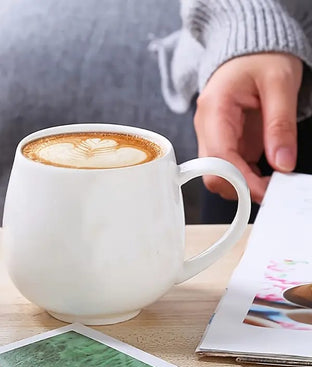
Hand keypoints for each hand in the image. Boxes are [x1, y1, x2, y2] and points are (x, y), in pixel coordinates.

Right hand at [194, 53, 302, 202]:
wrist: (249, 51)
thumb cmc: (260, 58)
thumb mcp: (279, 83)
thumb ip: (280, 125)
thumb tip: (282, 164)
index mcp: (214, 109)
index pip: (217, 157)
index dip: (239, 180)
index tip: (266, 191)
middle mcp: (207, 127)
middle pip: (211, 173)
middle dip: (240, 187)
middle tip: (272, 189)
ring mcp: (213, 136)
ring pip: (218, 176)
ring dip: (243, 186)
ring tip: (273, 182)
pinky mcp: (223, 142)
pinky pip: (229, 169)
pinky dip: (246, 179)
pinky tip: (266, 176)